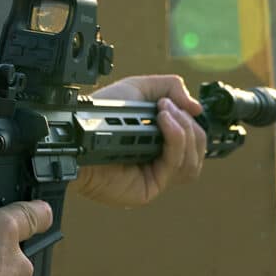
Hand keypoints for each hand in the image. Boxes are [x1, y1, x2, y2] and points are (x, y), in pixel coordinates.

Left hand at [74, 74, 206, 206]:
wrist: (78, 130)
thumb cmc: (100, 113)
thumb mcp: (139, 88)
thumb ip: (171, 88)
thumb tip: (198, 109)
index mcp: (161, 143)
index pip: (195, 140)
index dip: (193, 122)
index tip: (178, 104)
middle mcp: (160, 162)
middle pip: (198, 151)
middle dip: (190, 125)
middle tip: (168, 107)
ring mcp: (156, 177)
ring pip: (192, 162)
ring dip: (185, 132)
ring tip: (164, 113)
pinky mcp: (149, 188)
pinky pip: (175, 166)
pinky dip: (176, 140)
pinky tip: (163, 122)